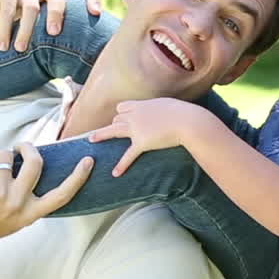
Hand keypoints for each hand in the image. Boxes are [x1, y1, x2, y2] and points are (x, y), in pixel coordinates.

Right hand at [0, 0, 103, 51]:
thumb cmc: (24, 23)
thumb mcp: (43, 27)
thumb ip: (60, 39)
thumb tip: (79, 71)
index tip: (97, 14)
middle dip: (57, 13)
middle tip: (54, 33)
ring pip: (31, 6)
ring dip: (26, 30)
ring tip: (20, 49)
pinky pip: (7, 9)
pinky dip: (5, 29)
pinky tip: (3, 46)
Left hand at [0, 142, 93, 252]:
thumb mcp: (15, 218)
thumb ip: (24, 198)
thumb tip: (29, 165)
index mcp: (31, 213)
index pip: (62, 195)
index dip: (77, 177)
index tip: (88, 161)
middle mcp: (18, 203)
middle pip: (35, 162)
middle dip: (27, 147)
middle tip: (20, 147)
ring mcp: (0, 194)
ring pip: (4, 155)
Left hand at [88, 98, 207, 176]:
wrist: (187, 122)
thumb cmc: (182, 113)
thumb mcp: (167, 105)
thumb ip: (158, 109)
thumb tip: (161, 111)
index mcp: (141, 105)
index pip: (122, 107)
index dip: (121, 113)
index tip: (121, 118)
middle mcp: (135, 115)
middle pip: (117, 119)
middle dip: (115, 125)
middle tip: (114, 132)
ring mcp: (136, 129)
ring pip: (114, 130)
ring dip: (102, 135)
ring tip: (91, 140)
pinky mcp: (142, 143)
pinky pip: (128, 155)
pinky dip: (121, 165)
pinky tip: (115, 173)